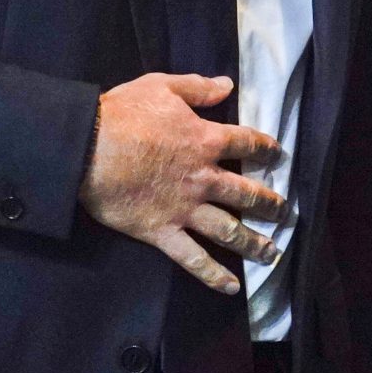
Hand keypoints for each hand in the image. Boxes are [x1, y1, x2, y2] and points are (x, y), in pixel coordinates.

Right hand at [79, 73, 284, 291]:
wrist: (87, 147)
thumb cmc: (121, 114)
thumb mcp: (161, 86)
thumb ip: (196, 88)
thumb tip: (226, 85)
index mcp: (204, 140)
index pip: (247, 142)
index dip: (266, 148)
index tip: (277, 155)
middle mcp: (203, 178)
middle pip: (246, 193)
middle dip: (269, 204)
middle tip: (285, 213)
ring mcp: (185, 208)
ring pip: (229, 230)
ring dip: (254, 243)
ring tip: (272, 253)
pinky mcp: (163, 232)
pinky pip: (194, 258)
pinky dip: (214, 274)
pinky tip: (233, 287)